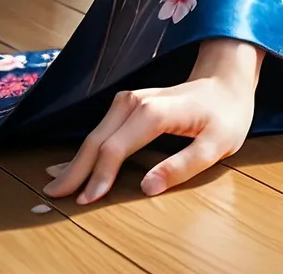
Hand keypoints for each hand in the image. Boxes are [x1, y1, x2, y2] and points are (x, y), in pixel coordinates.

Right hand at [43, 38, 263, 203]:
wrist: (228, 80)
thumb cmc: (226, 114)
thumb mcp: (218, 144)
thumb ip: (183, 166)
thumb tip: (146, 188)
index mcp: (158, 112)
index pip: (117, 146)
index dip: (100, 174)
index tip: (87, 201)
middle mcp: (139, 101)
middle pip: (99, 138)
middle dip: (77, 168)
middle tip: (54, 197)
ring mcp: (133, 98)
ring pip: (97, 131)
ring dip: (77, 158)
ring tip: (56, 185)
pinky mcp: (131, 103)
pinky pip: (103, 127)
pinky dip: (87, 147)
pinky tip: (75, 163)